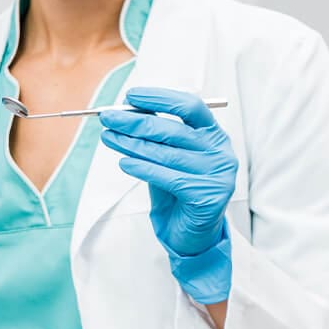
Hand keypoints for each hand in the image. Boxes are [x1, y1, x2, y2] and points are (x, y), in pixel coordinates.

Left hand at [99, 87, 236, 303]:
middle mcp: (220, 152)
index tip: (131, 96)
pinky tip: (124, 162)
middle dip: (135, 122)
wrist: (191, 233)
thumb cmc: (177, 188)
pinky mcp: (208, 196)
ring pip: (166, 154)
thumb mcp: (168, 155)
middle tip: (107, 118)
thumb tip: (126, 109)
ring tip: (109, 137)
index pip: (191, 107)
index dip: (160, 98)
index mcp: (214, 135)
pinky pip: (167, 177)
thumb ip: (156, 134)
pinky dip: (142, 168)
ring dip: (131, 144)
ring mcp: (217, 175)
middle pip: (173, 130)